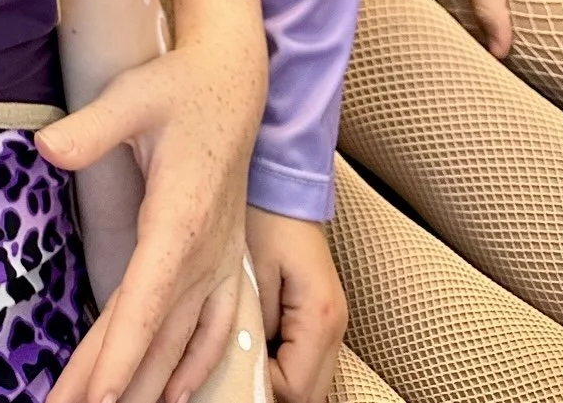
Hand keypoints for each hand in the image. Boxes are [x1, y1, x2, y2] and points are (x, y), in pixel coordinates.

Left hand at [39, 42, 254, 402]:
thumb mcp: (133, 96)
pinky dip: (192, 368)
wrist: (234, 81)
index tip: (98, 399)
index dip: (120, 354)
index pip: (145, 302)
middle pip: (155, 336)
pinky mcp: (223, 261)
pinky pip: (212, 330)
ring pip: (183, 343)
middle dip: (115, 386)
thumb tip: (47, 148)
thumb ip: (91, 127)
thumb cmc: (180, 88)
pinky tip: (174, 394)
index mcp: (179, 221)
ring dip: (149, 386)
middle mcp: (204, 254)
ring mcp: (219, 262)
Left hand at [245, 210, 344, 402]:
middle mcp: (335, 326)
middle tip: (231, 377)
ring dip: (279, 383)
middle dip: (271, 392)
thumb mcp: (251, 270)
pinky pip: (307, 360)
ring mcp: (333, 322)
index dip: (260, 388)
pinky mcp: (322, 315)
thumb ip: (255, 324)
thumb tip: (248, 366)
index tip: (227, 371)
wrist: (281, 180)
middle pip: (310, 394)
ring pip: (311, 382)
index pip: (295, 389)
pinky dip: (284, 366)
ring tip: (241, 365)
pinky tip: (255, 350)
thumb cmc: (263, 216)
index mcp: (320, 317)